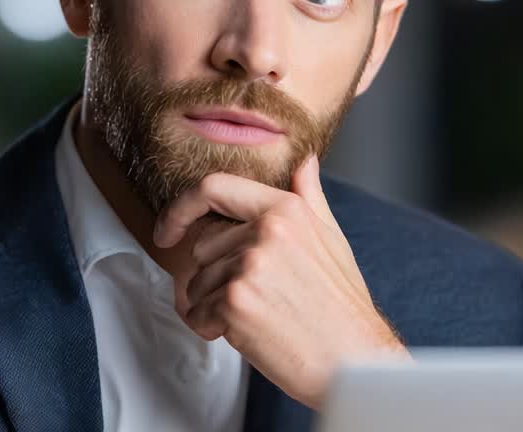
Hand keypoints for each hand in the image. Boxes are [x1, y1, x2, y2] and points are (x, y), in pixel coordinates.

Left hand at [153, 156, 409, 408]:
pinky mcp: (235, 302)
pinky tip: (249, 334)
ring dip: (214, 306)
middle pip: (202, 247)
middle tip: (255, 299)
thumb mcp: (331, 239)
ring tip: (259, 317)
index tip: (168, 230)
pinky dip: (212, 328)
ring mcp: (248, 265)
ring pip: (196, 283)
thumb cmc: (342, 305)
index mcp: (286, 209)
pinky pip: (196, 313)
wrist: (354, 360)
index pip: (213, 187)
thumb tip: (304, 162)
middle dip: (215, 277)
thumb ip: (309, 197)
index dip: (181, 208)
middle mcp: (265, 230)